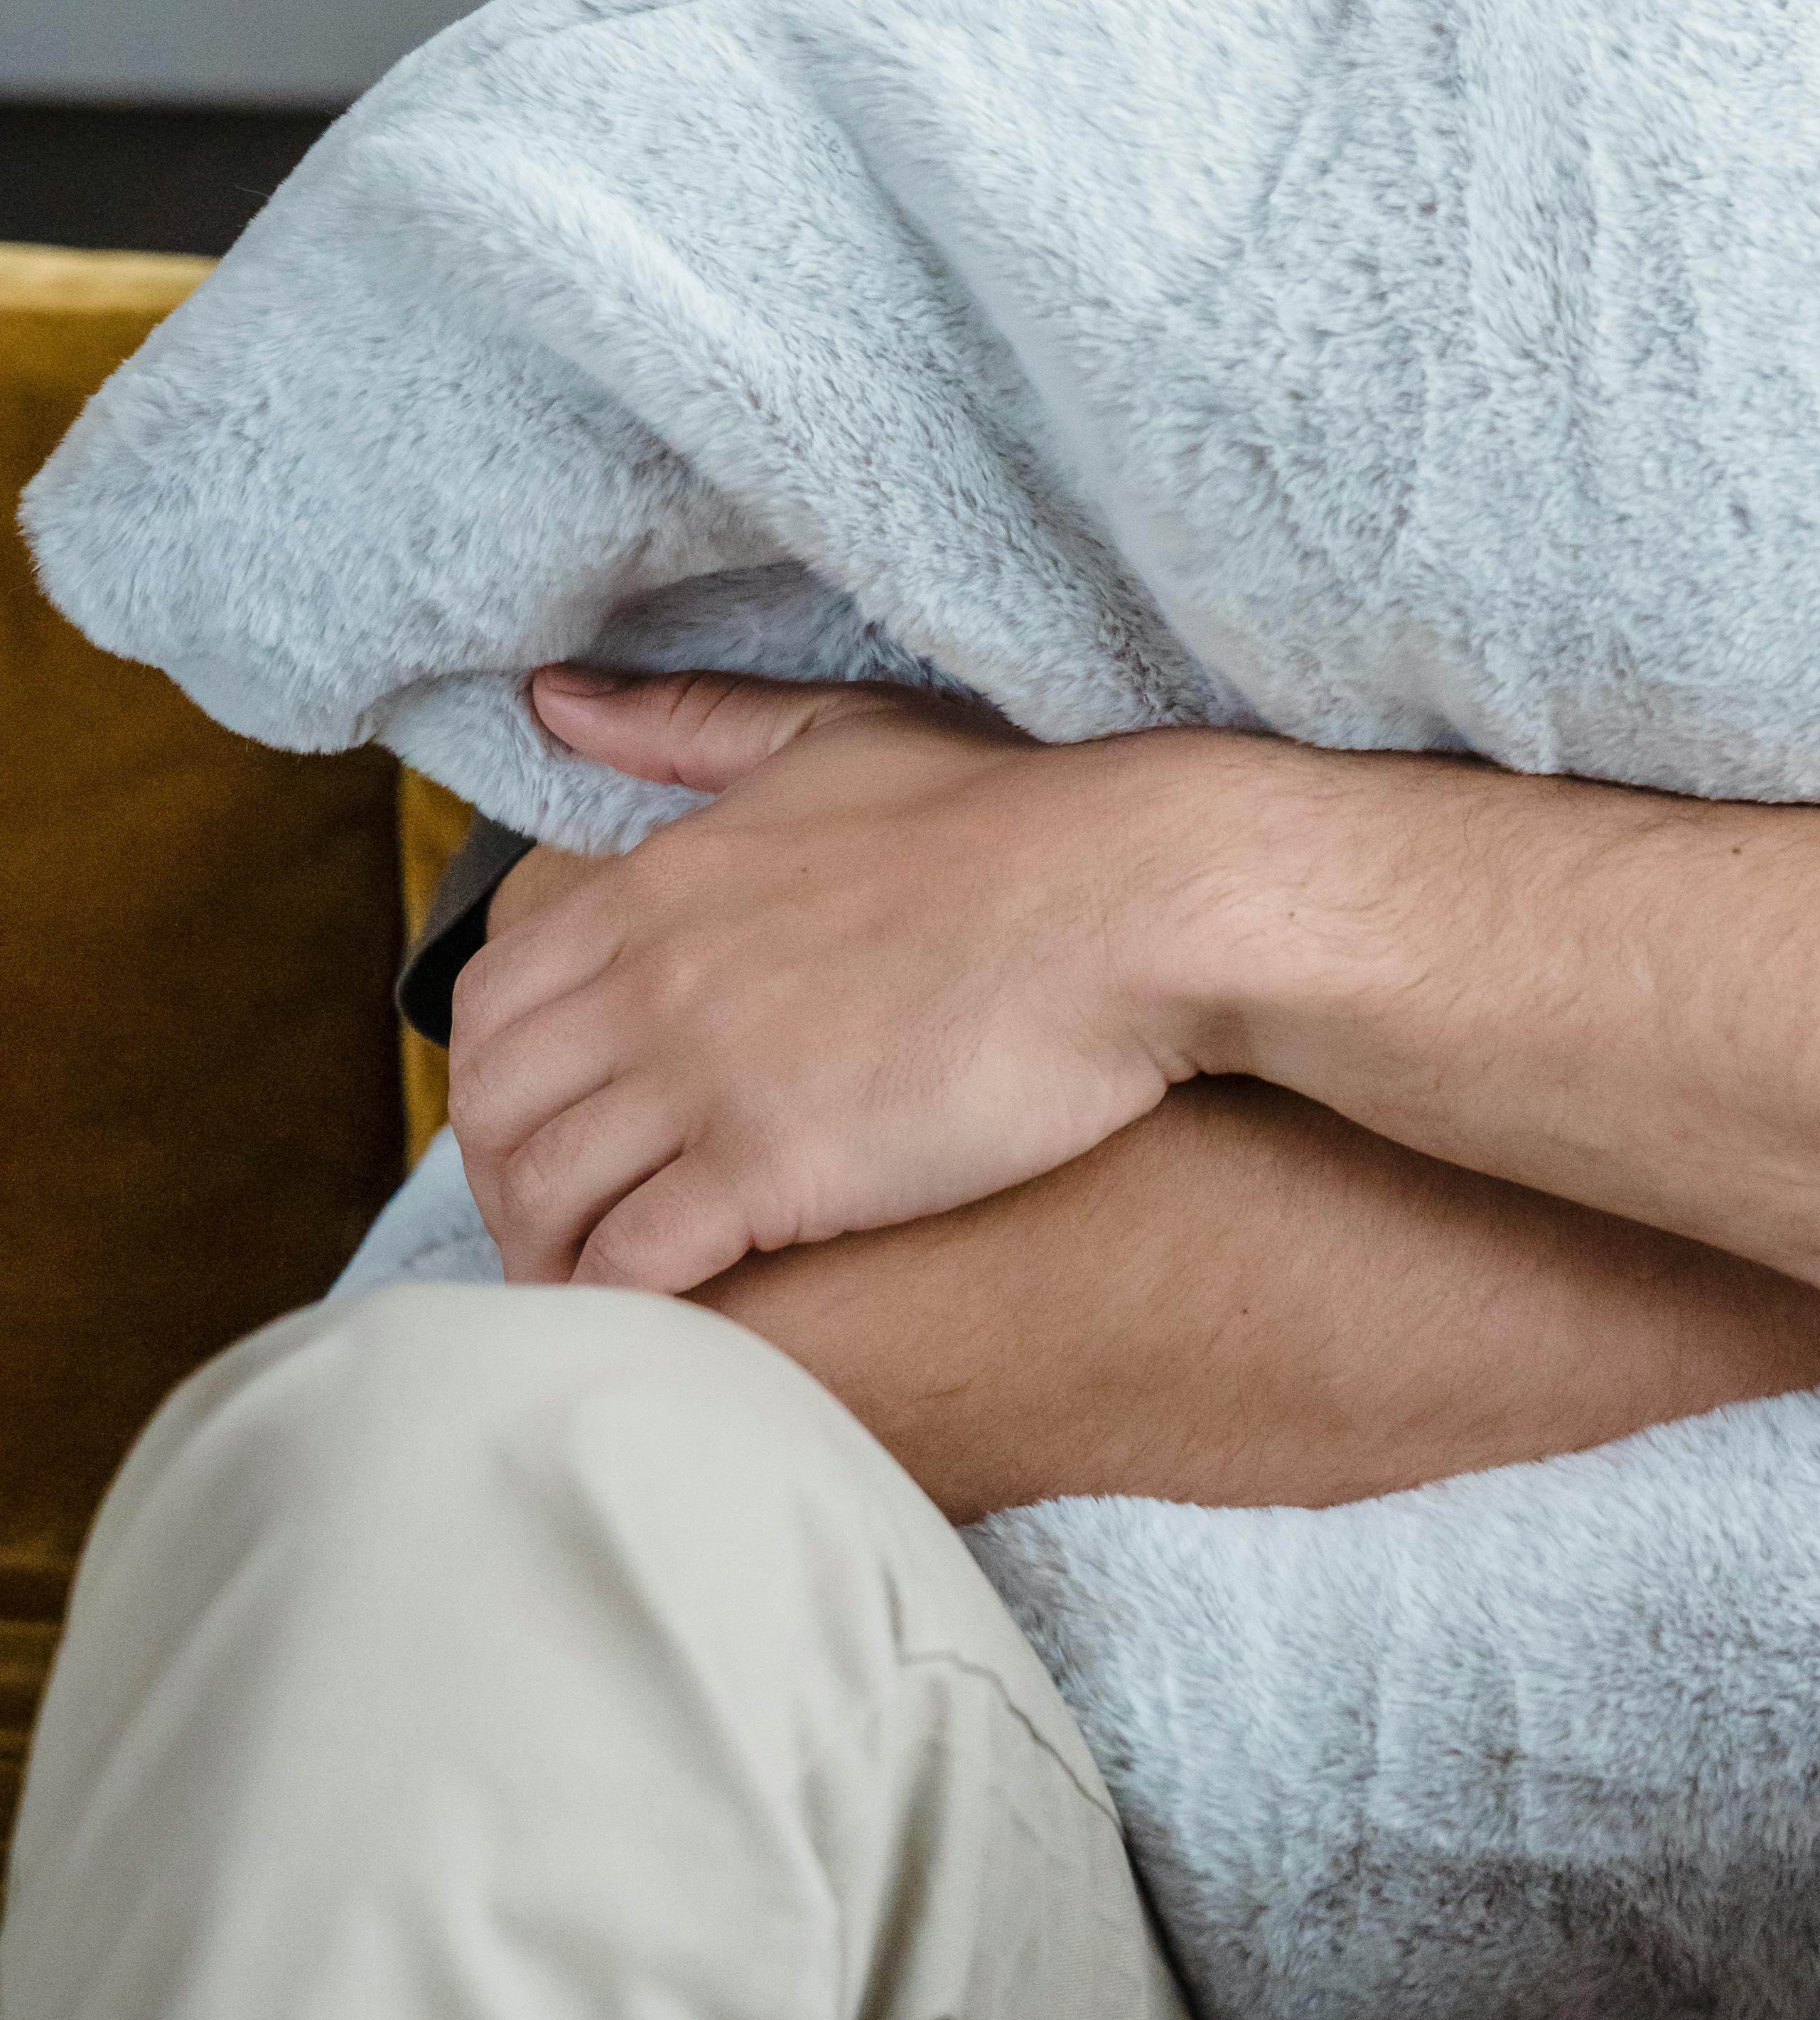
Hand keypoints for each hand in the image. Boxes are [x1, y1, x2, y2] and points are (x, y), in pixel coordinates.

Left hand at [446, 666, 1253, 1297]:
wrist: (1129, 900)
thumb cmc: (1007, 815)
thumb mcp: (833, 734)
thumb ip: (686, 725)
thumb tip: (553, 698)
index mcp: (654, 884)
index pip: (490, 1005)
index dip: (500, 1083)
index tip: (548, 1127)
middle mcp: (651, 979)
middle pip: (495, 1110)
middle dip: (509, 1180)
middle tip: (565, 1225)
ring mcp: (704, 1077)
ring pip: (544, 1195)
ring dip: (554, 1253)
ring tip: (600, 1290)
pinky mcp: (773, 1169)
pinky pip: (631, 1264)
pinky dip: (618, 1302)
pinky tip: (661, 1321)